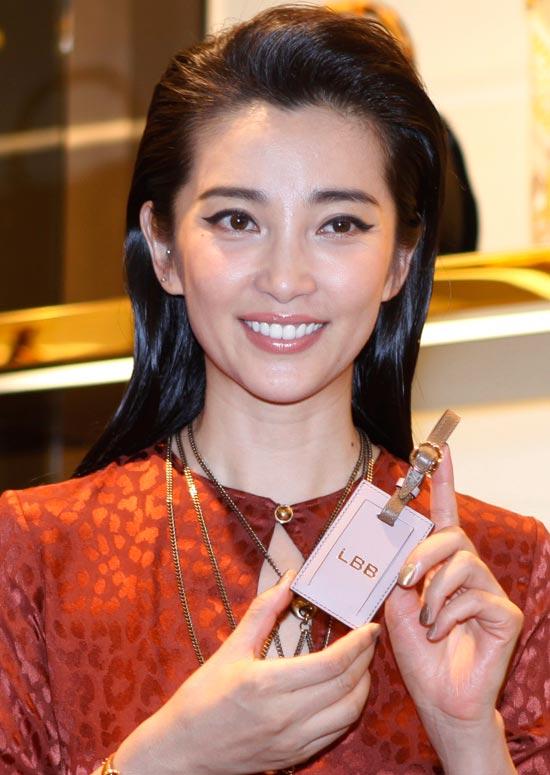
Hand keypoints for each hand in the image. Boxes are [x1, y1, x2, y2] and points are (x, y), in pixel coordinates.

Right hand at [116, 571, 379, 774]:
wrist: (182, 751)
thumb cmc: (201, 697)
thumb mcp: (231, 649)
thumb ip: (263, 612)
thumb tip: (288, 579)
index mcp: (268, 684)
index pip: (331, 664)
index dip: (357, 644)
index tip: (370, 627)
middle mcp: (285, 716)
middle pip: (345, 686)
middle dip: (365, 659)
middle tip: (370, 639)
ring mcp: (292, 741)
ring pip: (347, 713)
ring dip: (362, 686)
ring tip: (361, 664)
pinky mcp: (293, 757)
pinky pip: (335, 733)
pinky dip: (348, 710)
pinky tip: (345, 693)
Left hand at [384, 446, 522, 766]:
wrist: (439, 700)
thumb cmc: (420, 654)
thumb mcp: (397, 606)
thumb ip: (399, 573)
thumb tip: (397, 548)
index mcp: (443, 566)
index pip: (444, 515)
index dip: (440, 481)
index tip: (436, 448)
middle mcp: (469, 572)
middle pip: (452, 535)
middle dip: (423, 553)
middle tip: (405, 580)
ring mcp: (490, 591)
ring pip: (462, 561)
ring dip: (433, 590)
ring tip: (427, 618)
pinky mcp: (505, 614)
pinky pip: (474, 595)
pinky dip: (449, 613)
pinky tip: (445, 632)